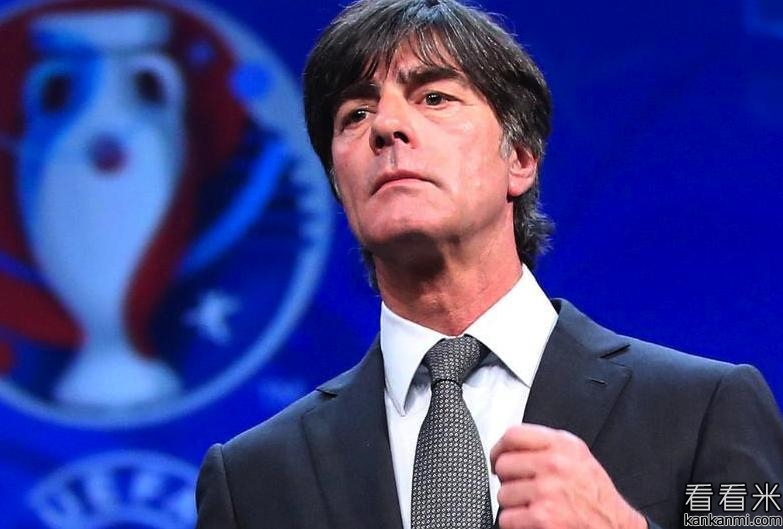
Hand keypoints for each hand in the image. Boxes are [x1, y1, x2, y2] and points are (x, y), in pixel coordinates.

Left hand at [490, 424, 646, 528]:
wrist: (615, 527)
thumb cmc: (595, 495)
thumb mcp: (578, 457)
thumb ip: (548, 445)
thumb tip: (512, 446)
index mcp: (562, 445)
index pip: (514, 435)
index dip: (499, 448)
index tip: (498, 458)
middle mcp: (555, 465)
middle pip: (504, 465)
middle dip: (508, 480)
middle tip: (522, 488)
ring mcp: (547, 491)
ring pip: (502, 494)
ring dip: (513, 504)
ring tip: (533, 506)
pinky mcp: (542, 517)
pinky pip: (506, 518)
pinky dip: (515, 524)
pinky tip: (531, 521)